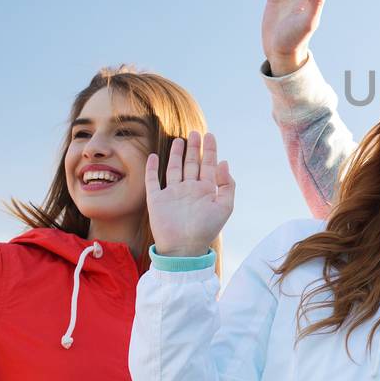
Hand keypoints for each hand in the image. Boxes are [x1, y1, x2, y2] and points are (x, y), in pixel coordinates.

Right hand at [146, 131, 235, 258]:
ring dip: (176, 154)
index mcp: (206, 190)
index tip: (210, 136)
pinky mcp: (157, 200)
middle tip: (196, 132)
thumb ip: (227, 185)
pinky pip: (153, 181)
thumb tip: (224, 162)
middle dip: (194, 148)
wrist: (184, 247)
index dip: (210, 150)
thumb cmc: (206, 229)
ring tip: (179, 139)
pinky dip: (152, 168)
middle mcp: (189, 189)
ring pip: (175, 168)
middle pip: (192, 163)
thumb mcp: (225, 207)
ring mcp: (173, 193)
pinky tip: (153, 156)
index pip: (209, 165)